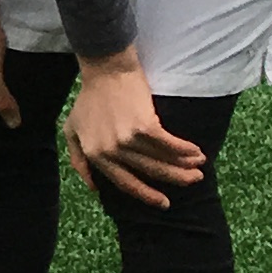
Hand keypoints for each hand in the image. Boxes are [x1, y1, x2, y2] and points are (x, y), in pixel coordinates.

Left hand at [65, 49, 208, 207]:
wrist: (105, 69)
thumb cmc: (89, 98)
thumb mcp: (72, 131)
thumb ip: (78, 160)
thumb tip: (93, 187)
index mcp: (95, 155)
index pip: (124, 183)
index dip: (146, 195)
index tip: (163, 203)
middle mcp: (111, 151)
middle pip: (150, 172)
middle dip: (175, 179)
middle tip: (193, 181)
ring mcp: (128, 139)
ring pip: (162, 160)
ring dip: (185, 165)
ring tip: (199, 166)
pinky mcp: (144, 125)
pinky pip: (170, 144)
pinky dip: (185, 149)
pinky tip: (196, 151)